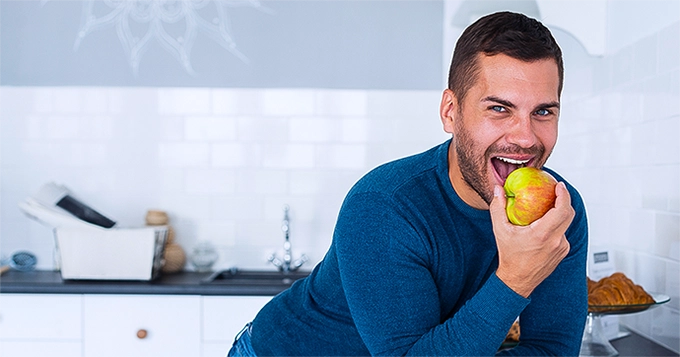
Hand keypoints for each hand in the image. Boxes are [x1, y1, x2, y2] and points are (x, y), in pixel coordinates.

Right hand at [489, 182, 574, 297]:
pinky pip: (562, 233)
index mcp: (542, 235)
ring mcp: (561, 247)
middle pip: (569, 214)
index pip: (561, 210)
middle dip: (564, 199)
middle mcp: (556, 241)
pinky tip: (544, 224)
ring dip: (559, 213)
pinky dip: (556, 225)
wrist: (517, 280)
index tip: (559, 185)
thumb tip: (498, 189)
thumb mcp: (500, 230)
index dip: (563, 195)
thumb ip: (497, 207)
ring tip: (547, 206)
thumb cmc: (509, 256)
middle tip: (555, 190)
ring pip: (566, 224)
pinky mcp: (563, 252)